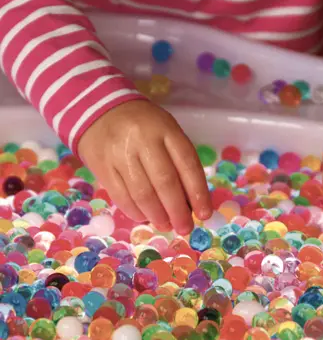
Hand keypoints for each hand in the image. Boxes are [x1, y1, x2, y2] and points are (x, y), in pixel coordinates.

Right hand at [78, 100, 211, 233]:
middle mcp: (143, 140)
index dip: (198, 192)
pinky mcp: (102, 167)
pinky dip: (136, 212)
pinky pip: (121, 196)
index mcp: (166, 129)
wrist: (100, 112)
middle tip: (185, 228)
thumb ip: (179, 163)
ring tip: (166, 225)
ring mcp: (120, 153)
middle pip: (165, 182)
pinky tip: (146, 217)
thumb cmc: (144, 127)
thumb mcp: (167, 133)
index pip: (187, 164)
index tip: (205, 214)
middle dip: (178, 211)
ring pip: (142, 193)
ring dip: (158, 215)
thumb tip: (191, 204)